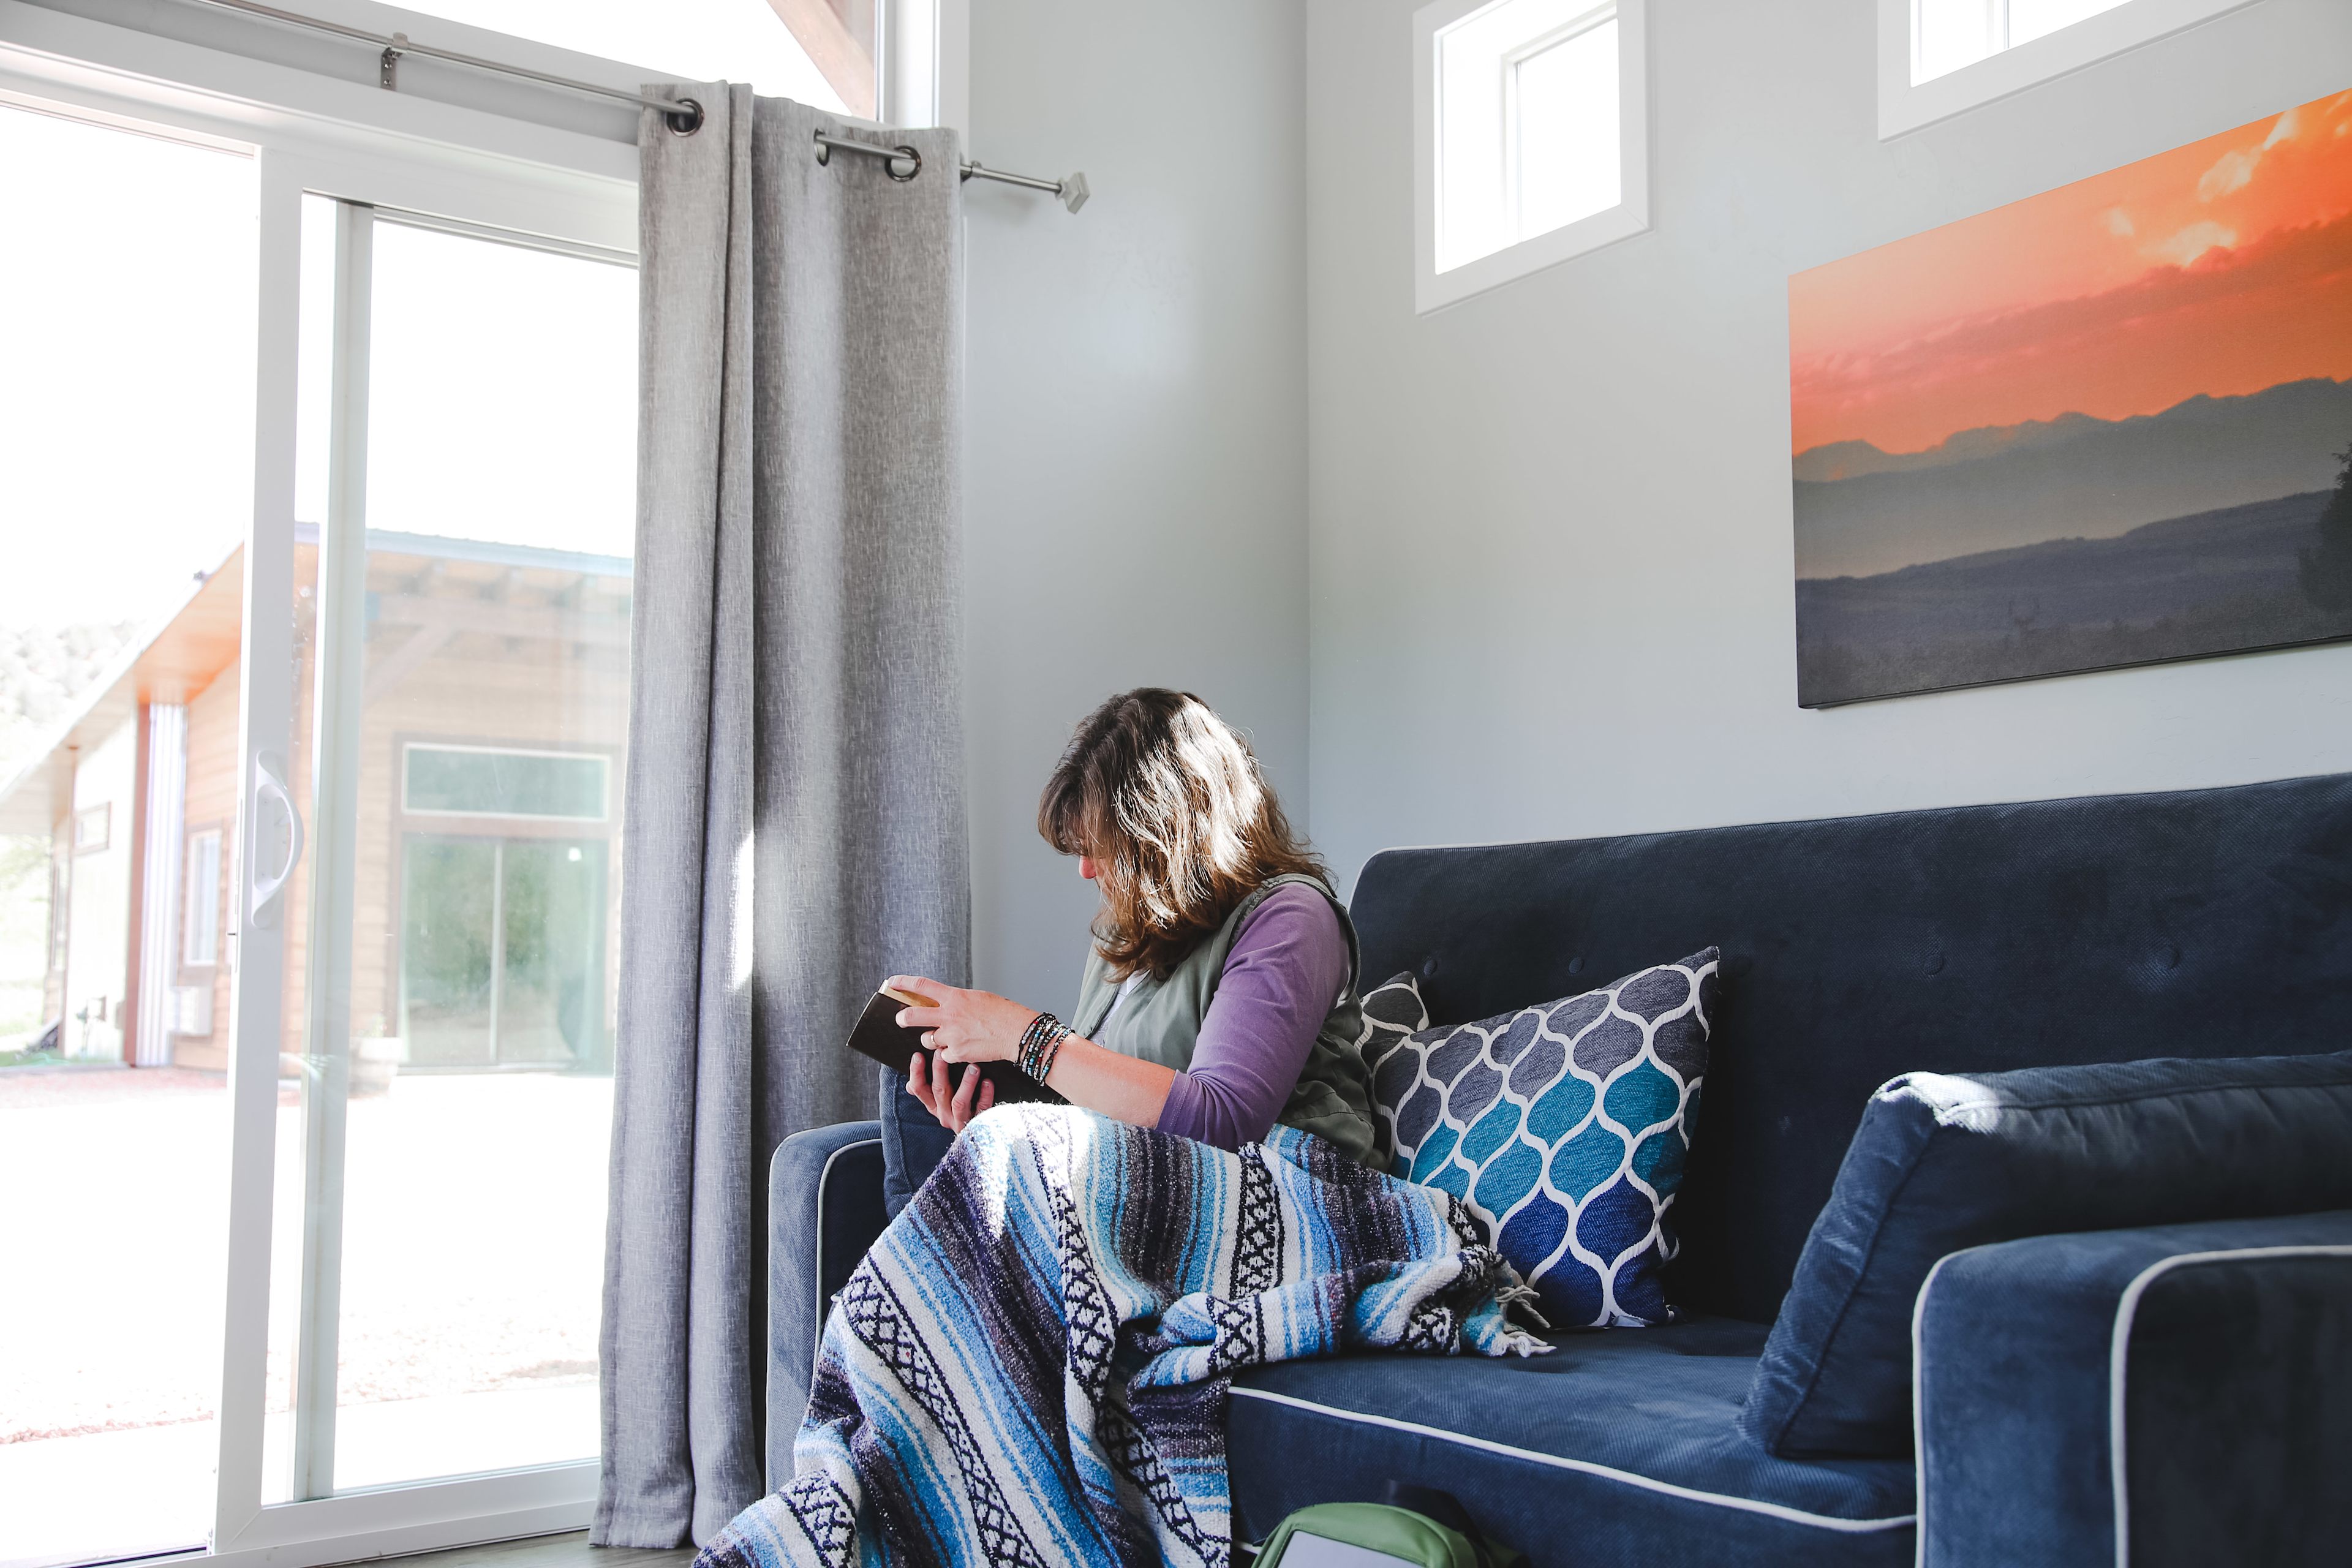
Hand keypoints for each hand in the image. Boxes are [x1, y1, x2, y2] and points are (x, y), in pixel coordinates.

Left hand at [884, 975, 1038, 1066]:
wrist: (1017, 1032)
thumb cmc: (1003, 1014)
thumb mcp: (978, 998)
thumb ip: (957, 1001)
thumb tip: (944, 1004)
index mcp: (955, 997)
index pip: (921, 986)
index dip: (902, 983)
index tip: (892, 983)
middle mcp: (949, 1015)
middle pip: (913, 1015)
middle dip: (903, 1018)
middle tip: (901, 1019)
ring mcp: (951, 1035)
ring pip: (927, 1039)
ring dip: (932, 1040)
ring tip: (945, 1038)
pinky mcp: (957, 1053)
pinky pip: (943, 1056)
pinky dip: (949, 1055)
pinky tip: (962, 1050)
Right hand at [909, 1050, 995, 1132]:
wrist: (979, 1136)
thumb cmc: (960, 1111)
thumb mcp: (940, 1103)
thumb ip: (928, 1090)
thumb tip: (910, 1081)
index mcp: (933, 1106)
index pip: (919, 1090)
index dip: (916, 1073)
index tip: (918, 1056)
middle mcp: (944, 1115)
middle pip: (939, 1091)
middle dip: (939, 1070)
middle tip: (943, 1053)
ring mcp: (960, 1121)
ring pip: (959, 1103)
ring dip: (966, 1083)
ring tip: (973, 1067)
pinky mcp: (978, 1125)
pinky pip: (981, 1109)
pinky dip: (985, 1095)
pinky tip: (988, 1082)